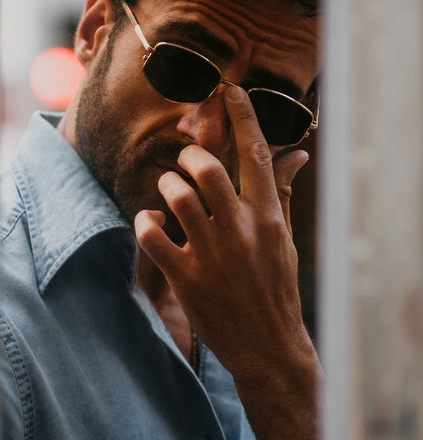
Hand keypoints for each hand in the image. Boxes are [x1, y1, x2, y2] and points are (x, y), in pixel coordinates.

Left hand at [134, 85, 308, 377]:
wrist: (269, 348)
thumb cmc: (275, 288)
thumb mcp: (283, 240)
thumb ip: (280, 193)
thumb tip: (294, 153)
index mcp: (268, 218)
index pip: (256, 155)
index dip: (242, 117)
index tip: (229, 91)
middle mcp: (242, 232)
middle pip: (208, 170)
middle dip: (189, 156)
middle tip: (184, 163)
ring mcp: (213, 256)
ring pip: (177, 197)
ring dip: (166, 186)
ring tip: (168, 193)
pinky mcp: (187, 280)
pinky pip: (152, 235)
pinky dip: (145, 222)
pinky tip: (151, 224)